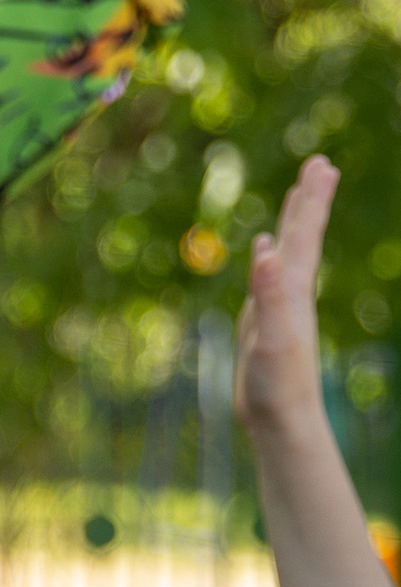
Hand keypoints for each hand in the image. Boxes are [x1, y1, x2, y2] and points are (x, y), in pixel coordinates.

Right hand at [237, 155, 336, 443]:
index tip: (321, 165)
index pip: (303, 235)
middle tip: (320, 165)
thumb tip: (266, 250)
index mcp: (294, 290)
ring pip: (288, 253)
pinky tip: (265, 252)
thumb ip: (270, 295)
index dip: (310, 200)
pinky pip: (269, 275)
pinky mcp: (266, 320)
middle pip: (302, 236)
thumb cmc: (278, 384)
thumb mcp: (273, 338)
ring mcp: (280, 305)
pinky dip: (269, 256)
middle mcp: (292, 292)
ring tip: (298, 197)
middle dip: (309, 200)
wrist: (282, 422)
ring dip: (293, 223)